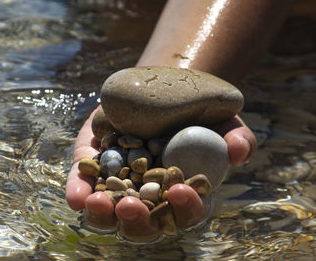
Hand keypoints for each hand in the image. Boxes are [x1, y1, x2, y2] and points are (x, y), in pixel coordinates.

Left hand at [66, 106, 256, 241]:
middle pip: (145, 224)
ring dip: (104, 215)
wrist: (163, 92)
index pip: (187, 212)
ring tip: (97, 203)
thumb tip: (238, 153)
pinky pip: (84, 188)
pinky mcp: (95, 169)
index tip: (180, 189)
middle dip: (138, 220)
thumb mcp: (224, 121)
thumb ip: (238, 138)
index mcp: (184, 194)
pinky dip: (79, 193)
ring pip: (110, 215)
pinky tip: (78, 195)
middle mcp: (151, 199)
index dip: (185, 208)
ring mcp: (120, 186)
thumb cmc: (198, 113)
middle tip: (132, 206)